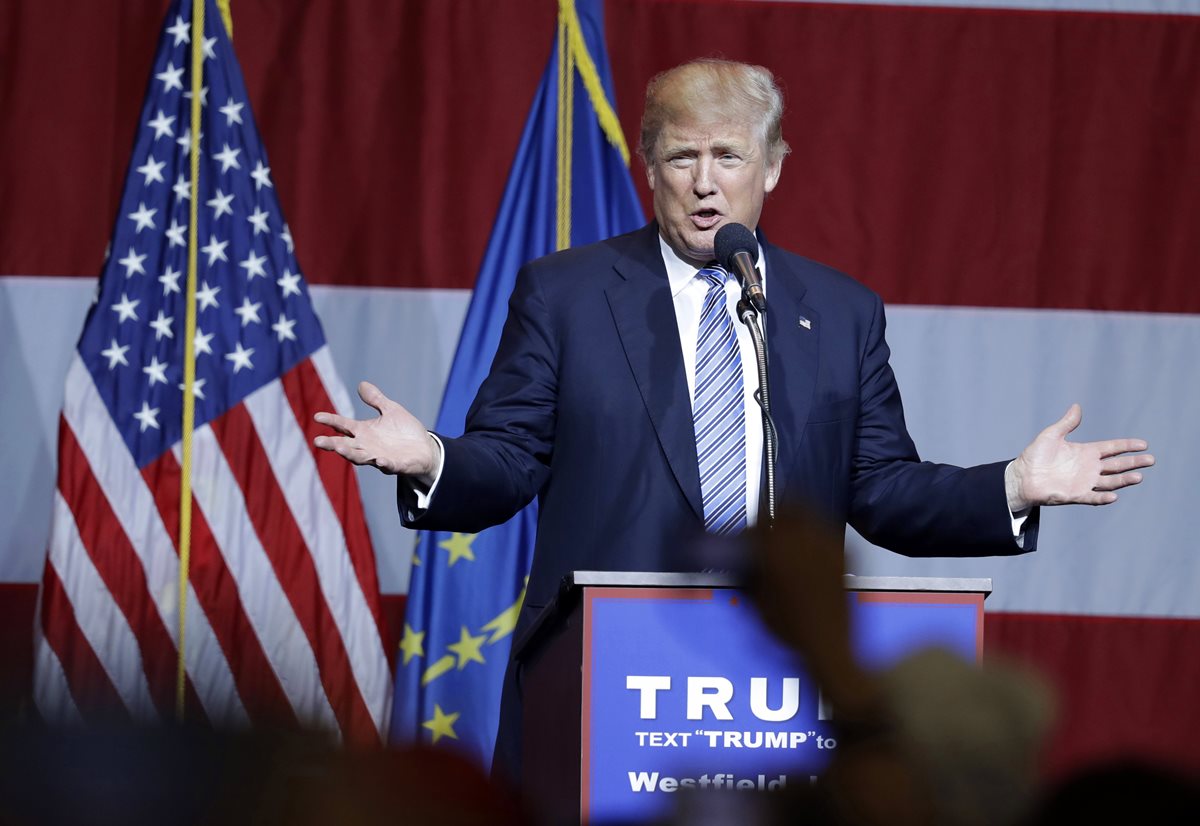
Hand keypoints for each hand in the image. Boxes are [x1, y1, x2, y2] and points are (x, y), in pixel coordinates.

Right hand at [313, 381, 438, 478]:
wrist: (425, 449)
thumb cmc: (405, 431)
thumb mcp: (391, 411)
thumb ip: (376, 400)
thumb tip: (361, 384)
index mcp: (365, 432)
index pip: (344, 426)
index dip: (331, 421)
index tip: (318, 416)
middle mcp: (368, 446)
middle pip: (346, 445)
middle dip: (333, 444)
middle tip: (318, 441)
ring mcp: (380, 457)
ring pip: (361, 457)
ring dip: (350, 454)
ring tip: (339, 449)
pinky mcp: (396, 465)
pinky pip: (388, 466)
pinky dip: (383, 464)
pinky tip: (380, 460)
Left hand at [1006, 403, 1154, 509]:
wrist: (1022, 476)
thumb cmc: (1035, 455)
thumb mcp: (1051, 435)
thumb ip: (1067, 423)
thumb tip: (1077, 406)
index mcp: (1086, 452)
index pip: (1112, 448)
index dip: (1127, 446)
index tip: (1144, 445)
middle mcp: (1089, 468)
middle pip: (1117, 465)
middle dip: (1134, 462)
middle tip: (1151, 460)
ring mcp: (1084, 482)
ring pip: (1110, 482)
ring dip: (1124, 480)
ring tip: (1138, 477)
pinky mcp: (1075, 495)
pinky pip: (1093, 497)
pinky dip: (1103, 498)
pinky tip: (1114, 495)